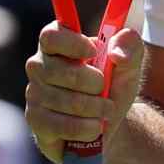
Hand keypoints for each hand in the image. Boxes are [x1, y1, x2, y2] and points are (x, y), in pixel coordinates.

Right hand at [23, 21, 144, 162]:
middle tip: (106, 90)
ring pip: (70, 102)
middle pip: (66, 73)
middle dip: (96, 85)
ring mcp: (34, 92)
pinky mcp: (36, 120)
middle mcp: (38, 65)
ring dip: (97, 109)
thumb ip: (130, 46)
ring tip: (106, 110)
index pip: (51, 36)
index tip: (94, 52)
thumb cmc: (112, 84)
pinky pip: (64, 126)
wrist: (105, 121)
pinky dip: (88, 128)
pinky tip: (95, 126)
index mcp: (56, 42)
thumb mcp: (128, 63)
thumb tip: (116, 52)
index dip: (72, 43)